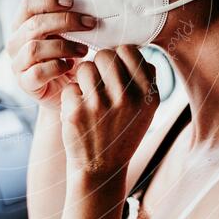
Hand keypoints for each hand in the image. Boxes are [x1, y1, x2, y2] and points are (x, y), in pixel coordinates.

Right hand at [6, 0, 95, 108]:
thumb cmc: (67, 57)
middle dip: (65, 21)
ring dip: (64, 46)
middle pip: (34, 25)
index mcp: (22, 25)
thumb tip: (88, 4)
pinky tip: (71, 66)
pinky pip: (37, 72)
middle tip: (89, 23)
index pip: (27, 5)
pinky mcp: (25, 83)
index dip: (48, 0)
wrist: (66, 91)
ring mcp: (18, 64)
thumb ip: (69, 20)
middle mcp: (15, 43)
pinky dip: (57, 67)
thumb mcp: (67, 35)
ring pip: (34, 48)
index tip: (72, 1)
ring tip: (84, 49)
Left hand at [60, 46, 158, 181]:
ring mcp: (100, 104)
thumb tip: (135, 49)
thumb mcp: (146, 109)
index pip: (128, 51)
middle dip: (99, 65)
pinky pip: (70, 86)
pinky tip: (79, 112)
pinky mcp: (76, 112)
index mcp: (147, 94)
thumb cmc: (122, 133)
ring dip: (84, 80)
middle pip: (105, 55)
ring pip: (85, 68)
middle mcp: (127, 98)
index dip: (118, 56)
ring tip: (89, 97)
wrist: (101, 169)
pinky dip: (71, 97)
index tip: (114, 70)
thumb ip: (145, 78)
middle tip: (99, 83)